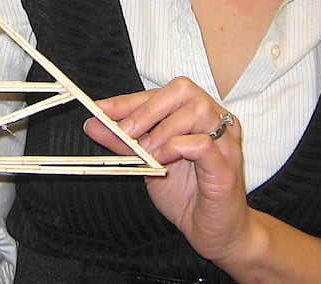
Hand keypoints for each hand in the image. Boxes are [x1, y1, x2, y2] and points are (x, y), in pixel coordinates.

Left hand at [85, 77, 252, 263]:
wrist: (213, 232)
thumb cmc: (187, 195)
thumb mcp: (149, 163)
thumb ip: (126, 142)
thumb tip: (94, 124)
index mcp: (197, 115)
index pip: (162, 93)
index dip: (129, 100)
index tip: (101, 110)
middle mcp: (215, 121)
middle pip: (183, 89)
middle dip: (147, 109)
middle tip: (126, 132)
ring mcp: (225, 142)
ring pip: (197, 110)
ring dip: (163, 129)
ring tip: (148, 153)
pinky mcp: (227, 166)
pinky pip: (203, 144)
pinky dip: (177, 147)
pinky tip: (163, 161)